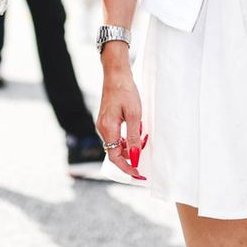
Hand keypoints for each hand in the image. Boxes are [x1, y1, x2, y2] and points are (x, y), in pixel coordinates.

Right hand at [96, 58, 146, 179]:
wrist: (116, 74)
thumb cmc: (126, 91)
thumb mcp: (134, 115)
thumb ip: (133, 137)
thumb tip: (134, 156)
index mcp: (108, 128)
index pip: (114, 157)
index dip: (126, 167)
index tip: (138, 173)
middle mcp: (102, 128)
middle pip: (114, 152)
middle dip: (129, 159)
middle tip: (144, 160)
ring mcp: (103, 124)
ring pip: (115, 145)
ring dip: (128, 148)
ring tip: (142, 143)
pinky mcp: (106, 120)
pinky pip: (114, 136)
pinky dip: (125, 140)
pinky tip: (135, 134)